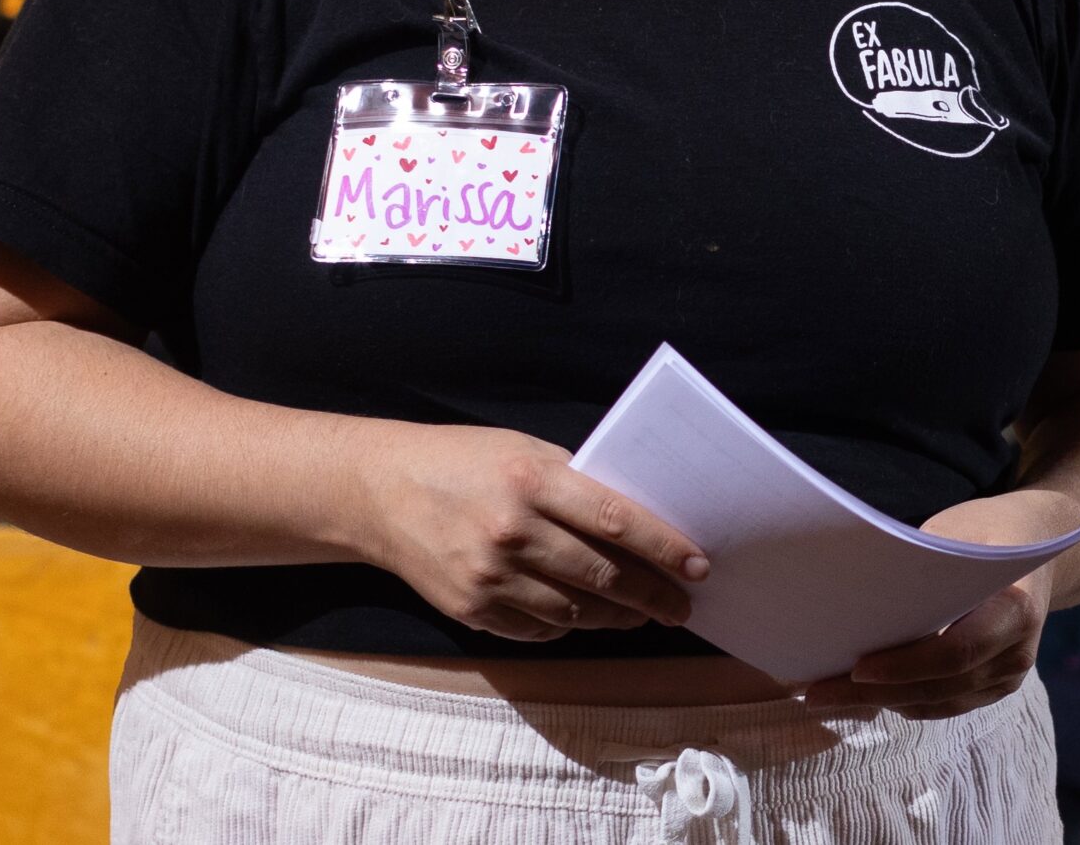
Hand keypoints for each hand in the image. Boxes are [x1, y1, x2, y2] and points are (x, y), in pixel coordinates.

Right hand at [352, 424, 705, 643]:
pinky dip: (567, 625)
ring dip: (616, 616)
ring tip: (638, 612)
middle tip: (682, 606)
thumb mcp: (522, 451)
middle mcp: (512, 531)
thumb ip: (576, 482)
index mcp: (532, 480)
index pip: (618, 521)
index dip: (665, 548)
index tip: (699, 567)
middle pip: (604, 575)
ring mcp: (490, 576)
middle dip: (653, 595)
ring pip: (576, 612)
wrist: (379, 492)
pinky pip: (538, 629)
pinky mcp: (473, 609)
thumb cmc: (462, 461)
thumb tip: (639, 522)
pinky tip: (583, 615)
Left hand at [799, 492, 1075, 720]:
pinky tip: (859, 696)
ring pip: (936, 704)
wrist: (1035, 542)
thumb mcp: (954, 534)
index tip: (855, 667)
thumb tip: (857, 605)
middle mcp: (1016, 653)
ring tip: (825, 697)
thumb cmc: (985, 529)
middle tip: (815, 693)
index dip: (904, 665)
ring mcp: (1008, 677)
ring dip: (880, 703)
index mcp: (1014, 610)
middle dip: (874, 693)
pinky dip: (900, 701)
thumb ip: (918, 572)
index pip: (954, 652)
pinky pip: (943, 705)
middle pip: (939, 687)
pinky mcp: (994, 686)